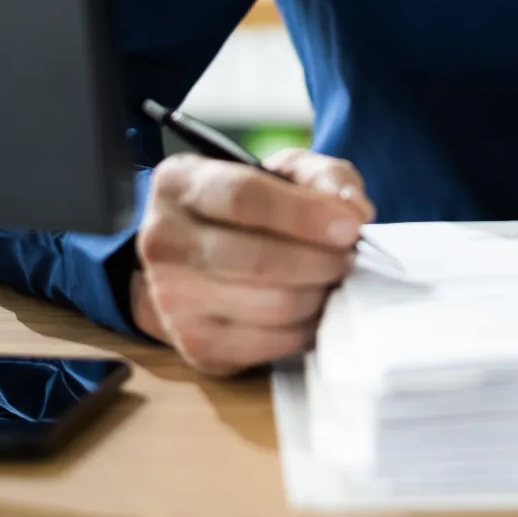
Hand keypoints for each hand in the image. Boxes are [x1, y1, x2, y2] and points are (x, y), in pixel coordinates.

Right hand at [131, 147, 373, 376]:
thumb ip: (325, 176)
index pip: (242, 197)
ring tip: (335, 277)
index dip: (304, 214)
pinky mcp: (195, 345)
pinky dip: (307, 327)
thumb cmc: (253, 205)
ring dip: (319, 293)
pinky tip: (316, 306)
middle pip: (257, 258)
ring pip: (269, 305)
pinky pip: (270, 343)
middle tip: (350, 256)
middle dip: (320, 259)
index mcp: (179, 183)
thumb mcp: (286, 171)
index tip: (350, 227)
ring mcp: (173, 300)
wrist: (200, 258)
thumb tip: (354, 210)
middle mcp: (163, 241)